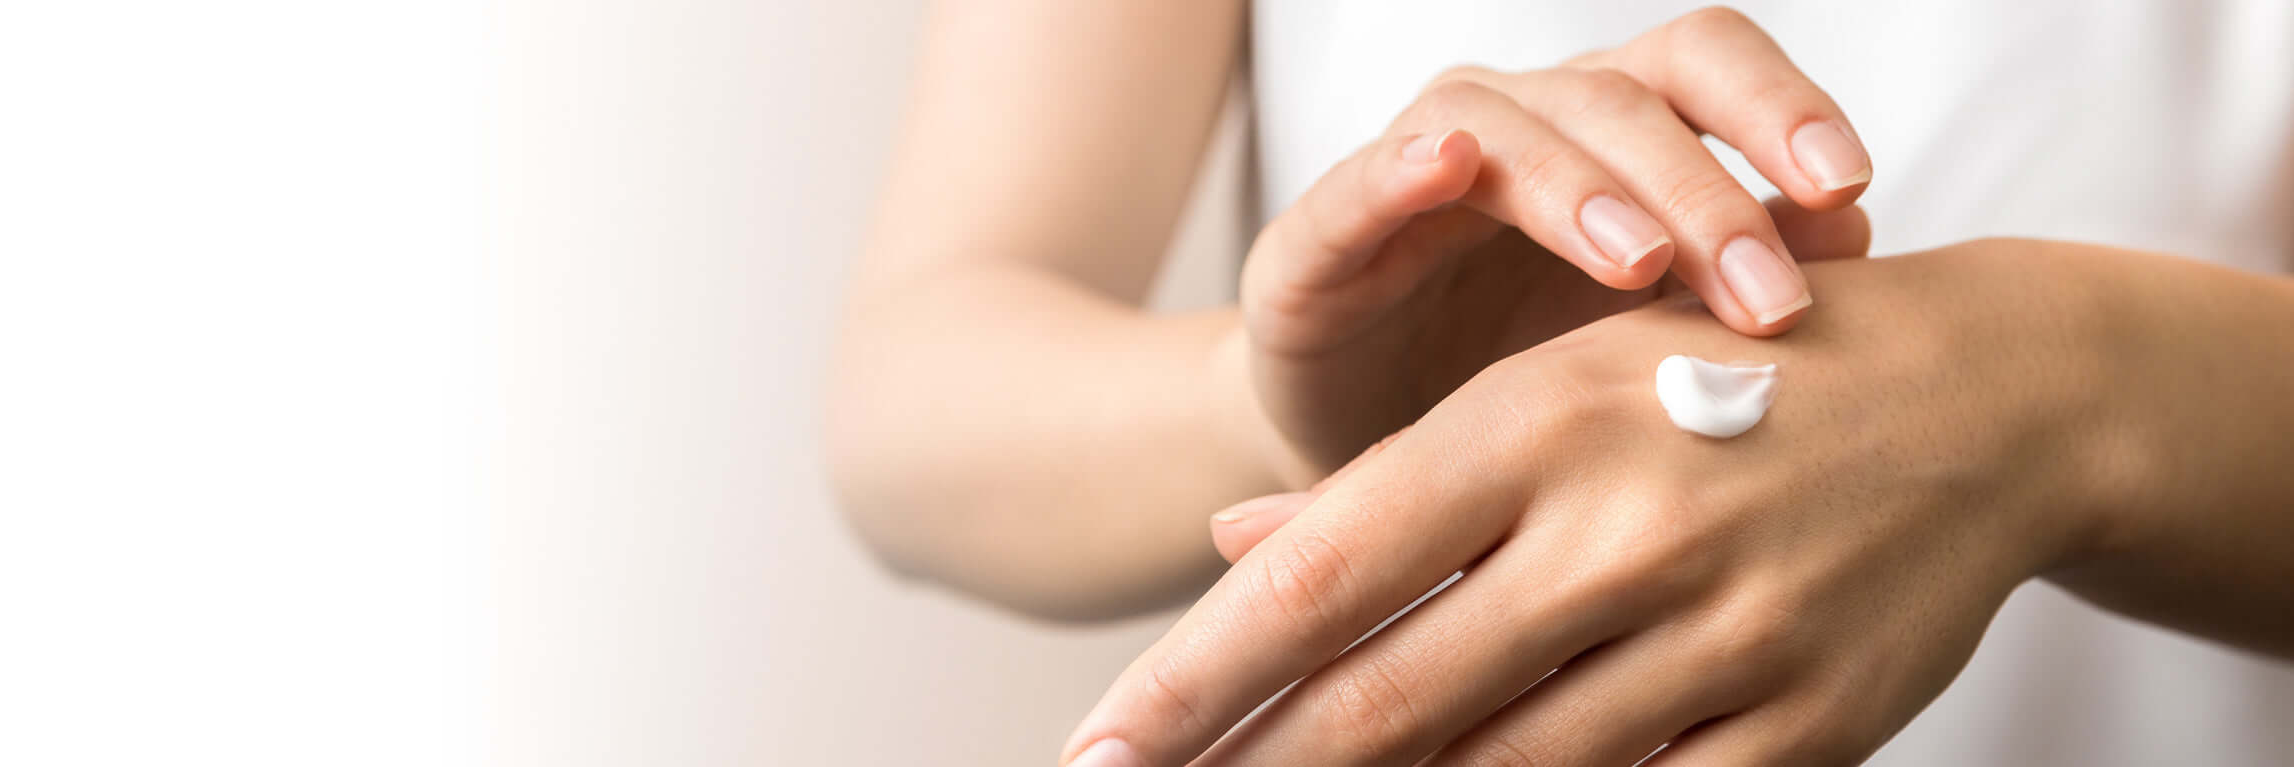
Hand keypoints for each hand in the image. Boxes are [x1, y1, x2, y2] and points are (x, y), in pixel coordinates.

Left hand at [1068, 240, 2147, 765]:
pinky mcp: (1804, 723)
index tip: (1102, 745)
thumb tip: (1230, 553)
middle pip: (1392, 700)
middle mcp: (1623, 532)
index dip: (1199, 676)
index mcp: (1537, 428)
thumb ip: (1390, 484)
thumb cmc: (1723, 377)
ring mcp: (1723, 639)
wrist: (1989, 398)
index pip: (1326, 579)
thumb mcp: (1552, 388)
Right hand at [1234, 6, 1874, 483]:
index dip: (1780, 108)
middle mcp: (1517, 125)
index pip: (1705, 68)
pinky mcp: (1314, 242)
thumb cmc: (1529, 398)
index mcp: (1612, 135)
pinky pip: (1359, 183)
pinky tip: (1447, 168)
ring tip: (1639, 264)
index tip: (1850, 190)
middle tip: (1768, 299)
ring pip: (1503, 127)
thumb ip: (1737, 281)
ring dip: (1580, 187)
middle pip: (1622, 97)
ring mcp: (1411, 174)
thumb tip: (1857, 234)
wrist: (1372, 486)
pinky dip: (1402, 169)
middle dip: (1703, 193)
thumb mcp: (1650, 346)